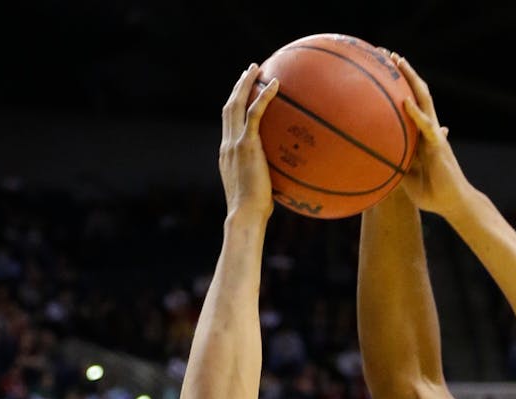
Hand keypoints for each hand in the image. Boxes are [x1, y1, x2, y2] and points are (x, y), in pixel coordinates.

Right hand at [218, 64, 278, 220]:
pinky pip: (255, 113)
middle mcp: (227, 144)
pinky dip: (264, 96)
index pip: (229, 124)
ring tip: (256, 68)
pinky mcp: (246, 144)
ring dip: (245, 83)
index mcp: (228, 154)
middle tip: (248, 71)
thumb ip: (267, 180)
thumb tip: (288, 182)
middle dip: (237, 87)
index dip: (234, 107)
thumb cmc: (255, 212)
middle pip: (229, 107)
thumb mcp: (260, 192)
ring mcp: (235, 142)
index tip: (243, 95)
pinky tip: (275, 83)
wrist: (245, 214)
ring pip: (236, 104)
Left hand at [393, 55, 474, 217]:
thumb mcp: (406, 179)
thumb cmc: (433, 194)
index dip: (401, 86)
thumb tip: (377, 160)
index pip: (411, 103)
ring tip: (398, 61)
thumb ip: (396, 165)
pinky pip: (426, 126)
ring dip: (412, 80)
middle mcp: (429, 130)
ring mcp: (435, 136)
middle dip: (405, 73)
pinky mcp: (439, 146)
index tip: (385, 70)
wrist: (453, 204)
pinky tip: (406, 101)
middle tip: (389, 54)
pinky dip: (416, 114)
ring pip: (424, 101)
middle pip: (418, 94)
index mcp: (421, 135)